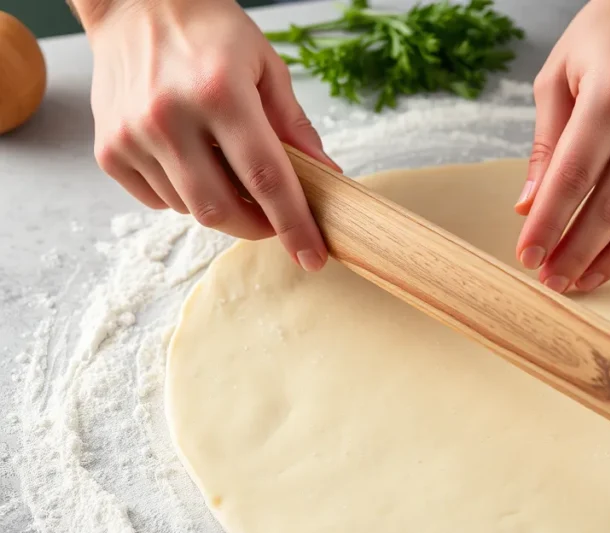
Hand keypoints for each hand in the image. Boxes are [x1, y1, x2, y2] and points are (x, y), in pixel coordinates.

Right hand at [82, 0, 338, 271]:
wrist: (132, 3)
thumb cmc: (206, 29)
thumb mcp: (265, 65)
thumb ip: (295, 125)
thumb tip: (327, 176)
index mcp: (219, 93)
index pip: (266, 178)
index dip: (293, 224)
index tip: (312, 256)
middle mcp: (169, 117)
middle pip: (222, 209)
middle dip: (257, 227)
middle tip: (275, 220)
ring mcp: (132, 136)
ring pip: (191, 209)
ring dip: (222, 206)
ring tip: (230, 173)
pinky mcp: (109, 150)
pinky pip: (158, 200)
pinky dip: (185, 196)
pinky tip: (193, 163)